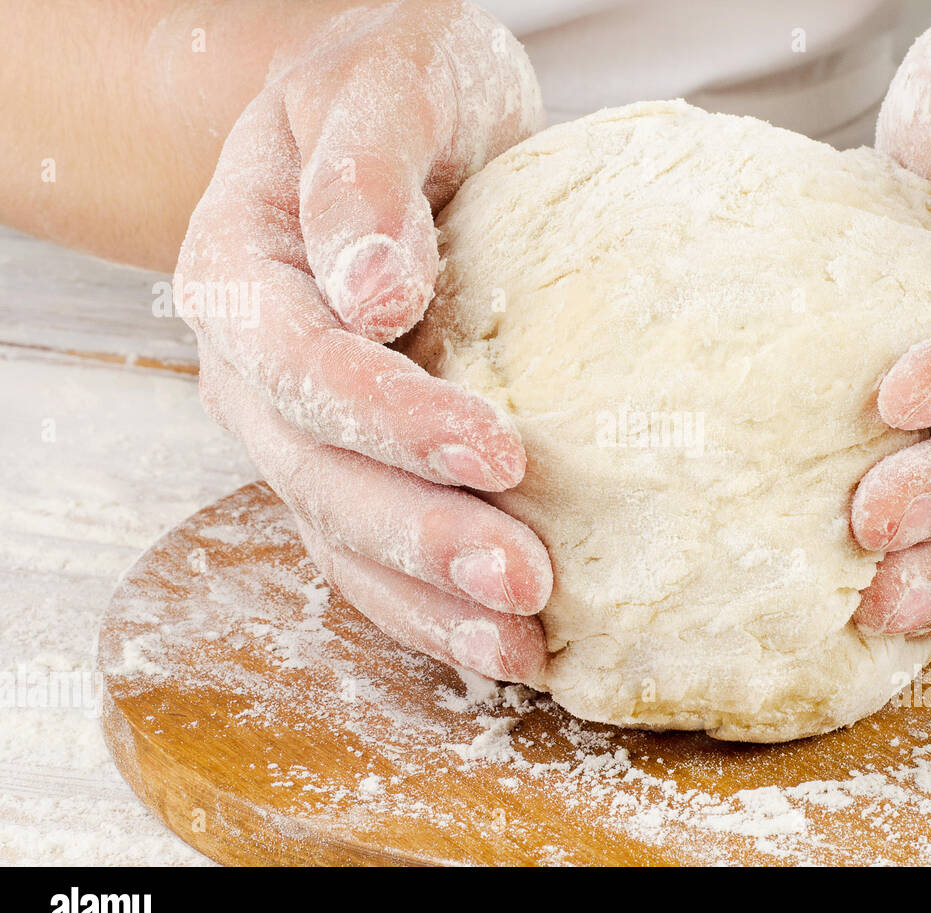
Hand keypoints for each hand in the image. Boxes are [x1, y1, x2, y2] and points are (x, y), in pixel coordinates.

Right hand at [176, 1, 552, 679]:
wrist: (394, 116)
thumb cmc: (395, 85)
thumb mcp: (383, 88)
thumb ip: (360, 178)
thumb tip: (368, 294)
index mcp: (240, 271)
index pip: (302, 363)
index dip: (392, 417)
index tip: (500, 449)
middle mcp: (253, 368)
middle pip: (317, 473)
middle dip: (421, 535)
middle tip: (525, 581)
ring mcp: (298, 425)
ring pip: (341, 533)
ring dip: (429, 599)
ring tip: (522, 643)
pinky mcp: (354, 459)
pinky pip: (370, 549)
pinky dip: (430, 604)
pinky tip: (503, 642)